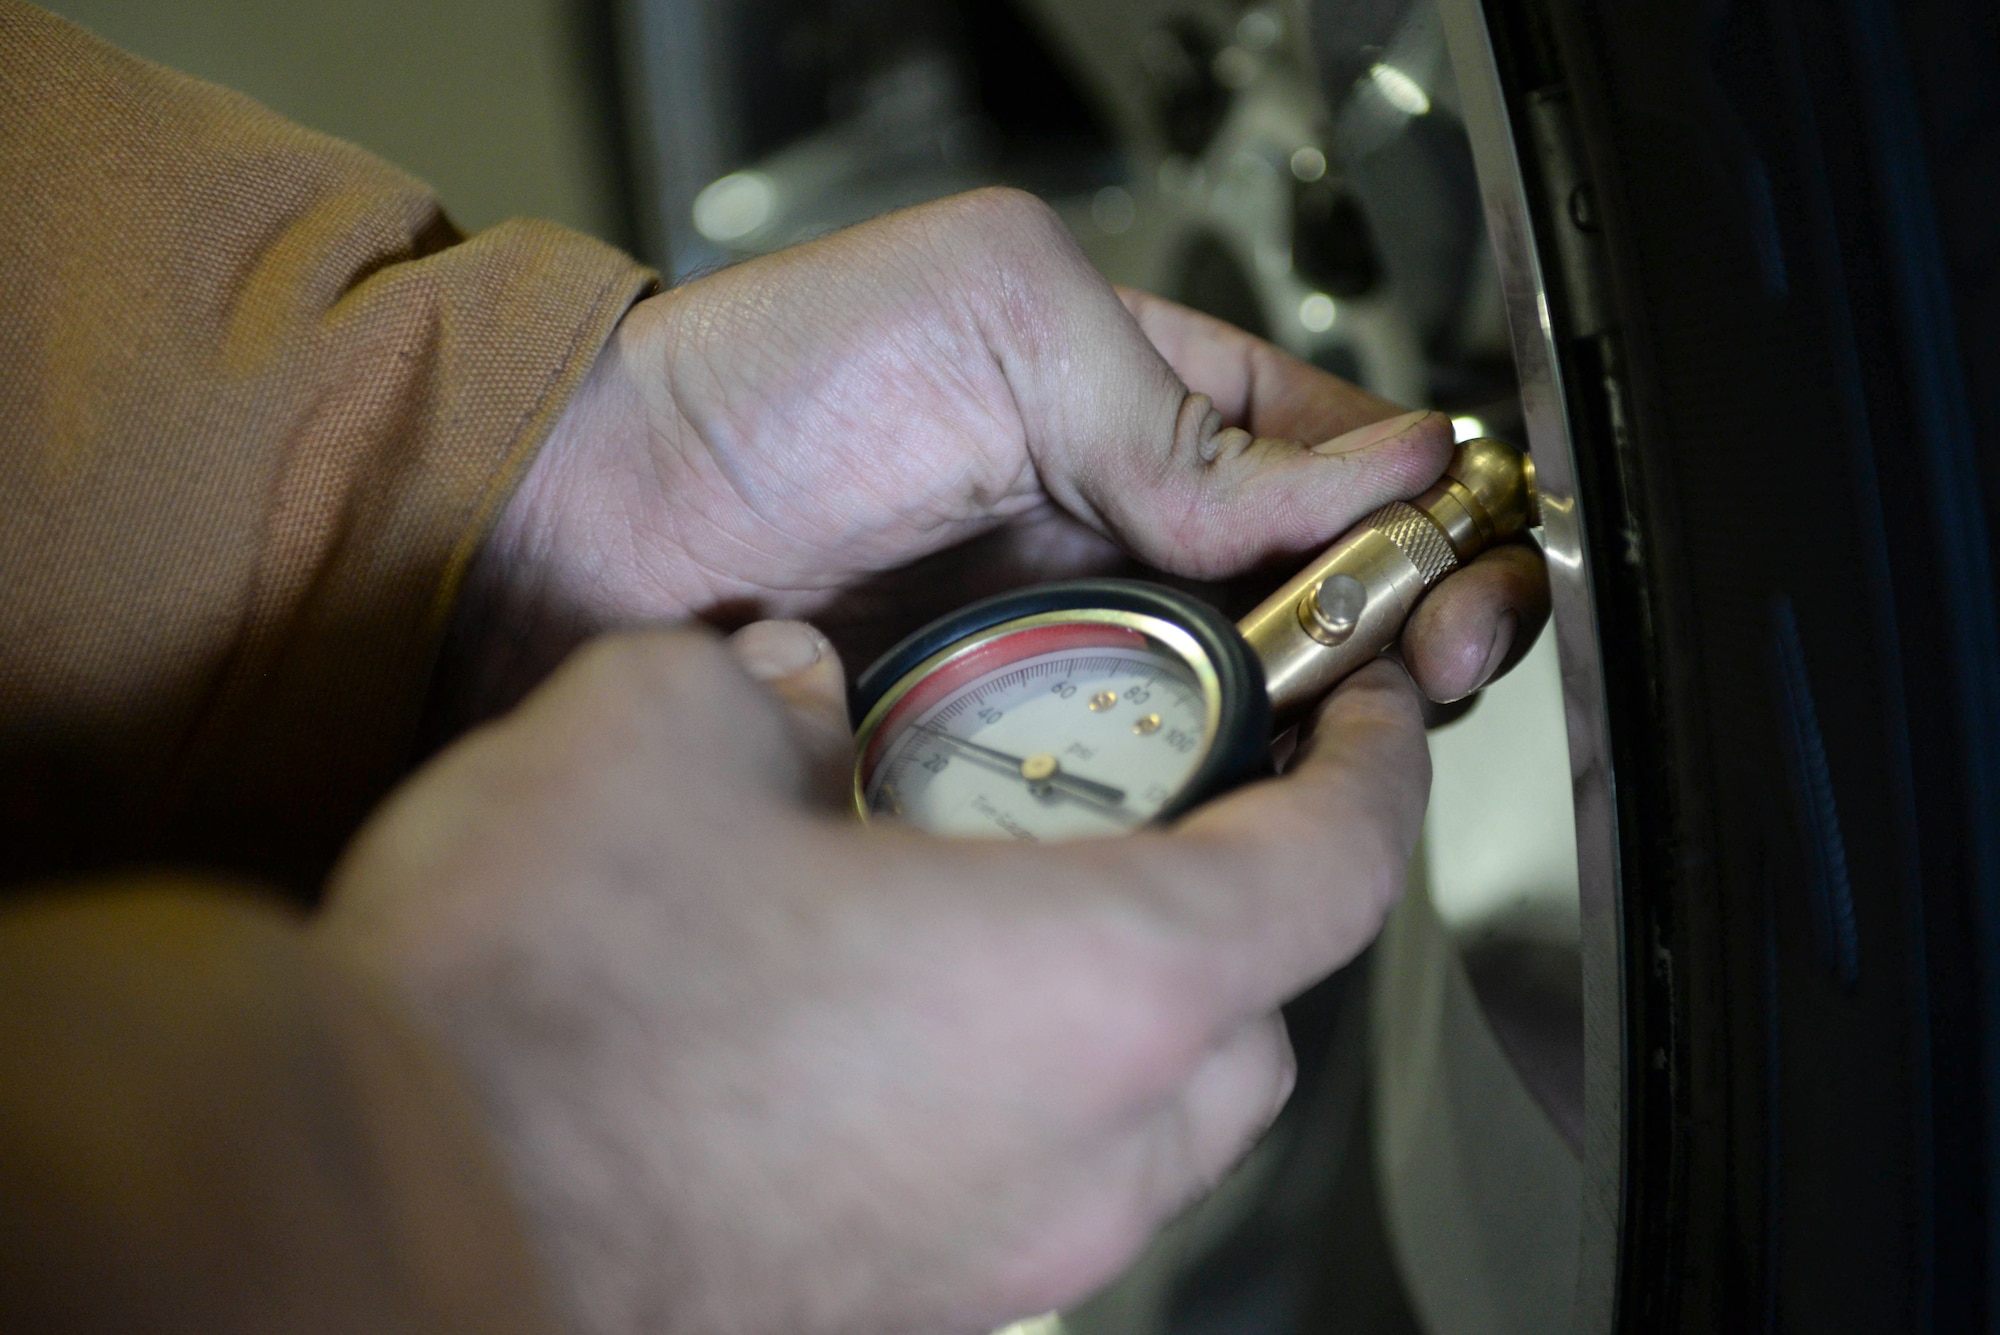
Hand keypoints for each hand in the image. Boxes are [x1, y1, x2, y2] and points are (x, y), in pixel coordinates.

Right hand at [319, 620, 1435, 1334]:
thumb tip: (781, 687)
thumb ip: (761, 681)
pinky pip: (1016, 1186)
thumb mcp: (653, 731)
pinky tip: (861, 1021)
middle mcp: (1083, 1151)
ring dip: (1112, 1007)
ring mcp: (996, 1258)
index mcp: (1095, 986)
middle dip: (1233, 898)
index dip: (1370, 769)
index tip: (1358, 715)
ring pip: (1143, 1120)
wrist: (379, 1226)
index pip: (1336, 868)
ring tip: (986, 905)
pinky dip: (999, 1094)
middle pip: (1255, 1016)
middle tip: (1152, 807)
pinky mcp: (898, 1312)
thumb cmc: (541, 1014)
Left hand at [451, 188, 1545, 717]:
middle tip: (1435, 659)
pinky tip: (1244, 795)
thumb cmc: (767, 381)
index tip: (1461, 557)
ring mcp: (1077, 645)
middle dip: (1413, 625)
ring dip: (1328, 722)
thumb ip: (1181, 404)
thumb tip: (1364, 480)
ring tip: (1355, 726)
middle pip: (1327, 595)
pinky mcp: (1019, 746)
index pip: (1341, 459)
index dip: (1425, 508)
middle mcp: (1127, 528)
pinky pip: (1146, 782)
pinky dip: (1211, 796)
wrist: (595, 525)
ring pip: (1255, 702)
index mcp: (1143, 398)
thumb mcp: (997, 312)